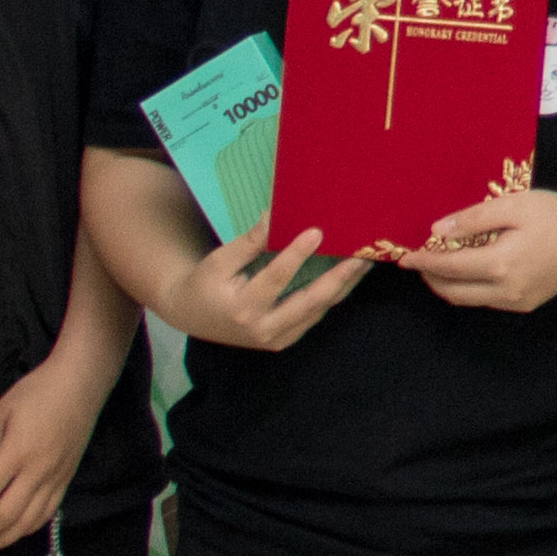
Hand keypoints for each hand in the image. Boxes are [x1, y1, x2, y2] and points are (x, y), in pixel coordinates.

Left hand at [0, 359, 108, 554]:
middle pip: (5, 515)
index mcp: (18, 451)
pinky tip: (9, 532)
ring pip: (27, 522)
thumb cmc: (38, 391)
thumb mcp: (2, 411)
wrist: (81, 384)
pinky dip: (25, 529)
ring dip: (1, 538)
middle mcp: (38, 471)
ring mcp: (55, 478)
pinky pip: (45, 514)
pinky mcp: (66, 480)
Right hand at [161, 221, 370, 355]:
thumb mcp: (219, 261)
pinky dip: (333, 295)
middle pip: (310, 302)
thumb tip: (273, 215)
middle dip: (339, 277)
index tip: (317, 231)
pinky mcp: (286, 339)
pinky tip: (349, 276)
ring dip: (343, 285)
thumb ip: (249, 243)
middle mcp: (264, 329)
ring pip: (319, 310)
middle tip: (361, 254)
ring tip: (364, 261)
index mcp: (243, 309)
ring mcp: (278, 339)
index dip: (297, 254)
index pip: (276, 279)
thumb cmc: (204, 284)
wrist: (192, 317)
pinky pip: (315, 315)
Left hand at [413, 186, 556, 315]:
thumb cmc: (556, 214)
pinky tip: (474, 269)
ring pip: (470, 300)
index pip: (448, 269)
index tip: (405, 257)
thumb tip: (437, 232)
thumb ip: (473, 219)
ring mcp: (518, 302)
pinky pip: (488, 300)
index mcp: (501, 265)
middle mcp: (506, 292)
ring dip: (450, 285)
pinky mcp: (527, 304)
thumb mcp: (514, 206)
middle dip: (431, 278)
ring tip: (444, 264)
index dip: (423, 263)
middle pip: (453, 292)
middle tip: (421, 261)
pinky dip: (472, 288)